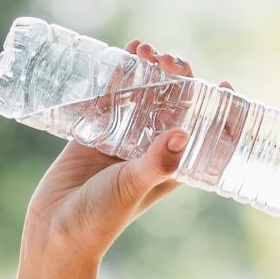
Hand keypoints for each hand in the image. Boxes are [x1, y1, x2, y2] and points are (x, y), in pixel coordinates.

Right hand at [22, 39, 232, 259]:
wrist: (55, 230)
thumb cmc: (100, 219)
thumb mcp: (132, 187)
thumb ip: (155, 163)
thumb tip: (181, 134)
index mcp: (171, 166)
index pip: (205, 134)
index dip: (219, 110)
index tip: (225, 84)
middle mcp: (151, 150)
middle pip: (174, 105)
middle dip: (176, 78)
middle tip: (167, 59)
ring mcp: (123, 139)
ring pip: (143, 97)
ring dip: (147, 71)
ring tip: (143, 48)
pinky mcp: (95, 133)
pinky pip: (110, 98)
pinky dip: (117, 76)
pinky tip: (120, 55)